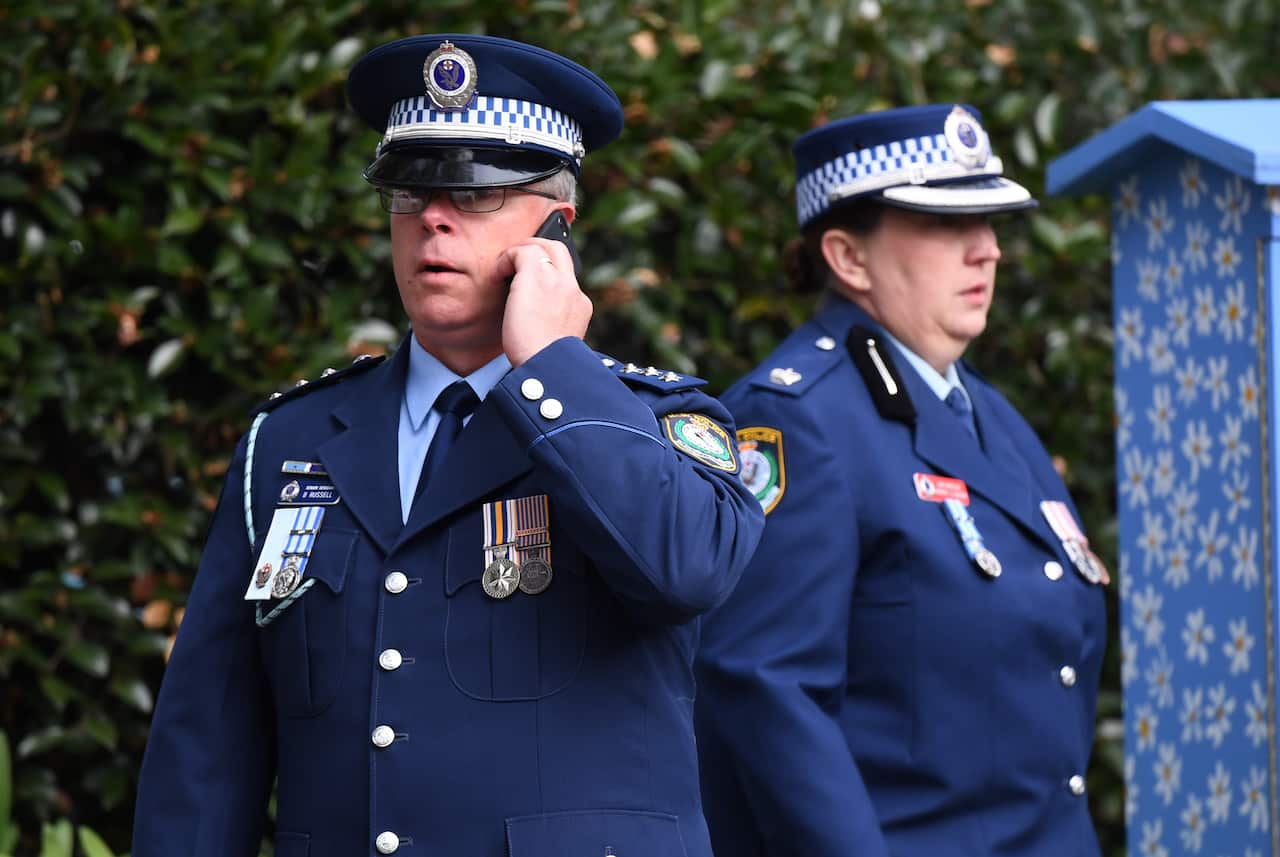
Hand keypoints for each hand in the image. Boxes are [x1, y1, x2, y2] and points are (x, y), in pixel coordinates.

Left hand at [499, 238, 592, 366]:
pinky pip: (521, 251)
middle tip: (517, 260)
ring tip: (504, 267)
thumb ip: (551, 327)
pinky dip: (506, 259)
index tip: (530, 284)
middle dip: (537, 248)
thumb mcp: (555, 343)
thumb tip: (533, 327)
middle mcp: (572, 289)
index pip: (566, 278)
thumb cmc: (544, 363)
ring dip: (521, 252)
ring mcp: (558, 280)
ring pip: (543, 246)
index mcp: (579, 306)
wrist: (547, 366)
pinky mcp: (537, 275)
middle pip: (560, 250)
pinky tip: (497, 275)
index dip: (546, 274)